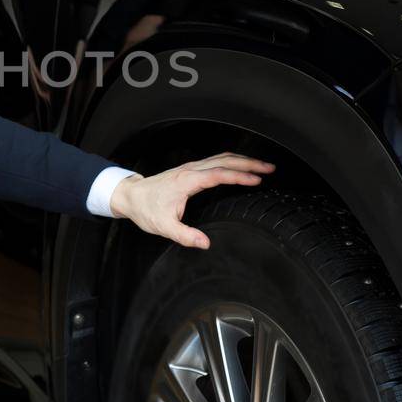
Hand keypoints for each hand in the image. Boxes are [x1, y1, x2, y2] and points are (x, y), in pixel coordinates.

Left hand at [109, 153, 275, 248]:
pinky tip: (241, 166)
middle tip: (270, 168)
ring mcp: (191, 167)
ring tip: (263, 166)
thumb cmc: (146, 210)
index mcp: (187, 181)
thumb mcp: (164, 227)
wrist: (132, 196)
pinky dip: (233, 161)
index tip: (258, 180)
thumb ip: (185, 235)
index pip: (219, 174)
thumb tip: (205, 243)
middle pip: (225, 160)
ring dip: (243, 160)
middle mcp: (190, 170)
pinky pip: (216, 161)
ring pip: (222, 158)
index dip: (240, 176)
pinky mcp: (190, 169)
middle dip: (249, 163)